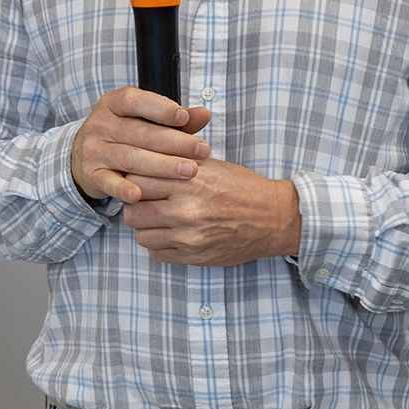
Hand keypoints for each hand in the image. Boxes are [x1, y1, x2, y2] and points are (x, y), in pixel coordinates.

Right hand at [69, 87, 211, 202]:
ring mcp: (93, 150)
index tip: (184, 118)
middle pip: (139, 132)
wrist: (84, 154)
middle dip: (174, 142)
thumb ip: (174, 119)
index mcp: (113, 103)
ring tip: (189, 171)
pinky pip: (109, 182)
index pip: (135, 101)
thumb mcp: (144, 119)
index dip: (160, 108)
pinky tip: (139, 195)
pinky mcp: (91, 174)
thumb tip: (204, 114)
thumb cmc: (125, 134)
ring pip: (130, 157)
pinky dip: (123, 189)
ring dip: (162, 166)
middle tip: (202, 150)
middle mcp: (100, 124)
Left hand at [122, 158, 299, 264]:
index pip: (138, 179)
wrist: (274, 218)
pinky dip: (158, 243)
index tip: (139, 177)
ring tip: (158, 216)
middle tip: (145, 199)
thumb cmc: (242, 186)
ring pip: (141, 234)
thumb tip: (144, 152)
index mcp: (190, 179)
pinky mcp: (193, 256)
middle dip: (135, 204)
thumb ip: (177, 159)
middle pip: (133, 210)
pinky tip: (170, 232)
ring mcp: (189, 236)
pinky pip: (156, 253)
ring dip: (146, 226)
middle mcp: (186, 209)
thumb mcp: (211, 163)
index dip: (134, 177)